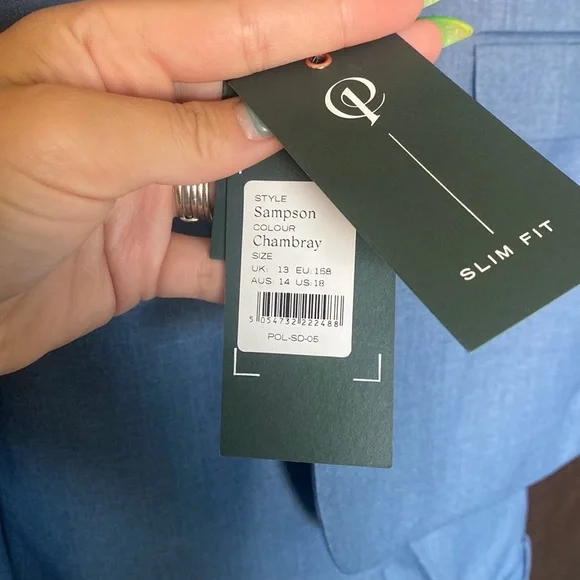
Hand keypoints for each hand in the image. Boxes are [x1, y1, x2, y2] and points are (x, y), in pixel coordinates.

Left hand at [0, 0, 441, 373]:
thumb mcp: (73, 144)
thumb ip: (179, 134)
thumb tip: (266, 126)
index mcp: (118, 57)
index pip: (241, 26)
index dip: (324, 16)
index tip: (399, 8)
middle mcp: (145, 114)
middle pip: (257, 93)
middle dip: (331, 85)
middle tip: (410, 71)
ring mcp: (155, 186)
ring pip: (249, 176)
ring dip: (304, 180)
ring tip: (372, 169)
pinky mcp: (155, 251)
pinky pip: (222, 254)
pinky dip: (259, 263)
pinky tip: (303, 266)